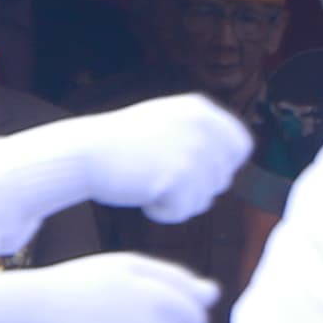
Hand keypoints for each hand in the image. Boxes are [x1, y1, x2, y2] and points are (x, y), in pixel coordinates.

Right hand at [73, 94, 253, 223]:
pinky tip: (142, 199)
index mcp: (201, 109)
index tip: (192, 174)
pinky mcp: (178, 178)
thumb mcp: (165, 121)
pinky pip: (184, 212)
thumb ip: (200, 132)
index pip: (240, 146)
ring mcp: (192, 152)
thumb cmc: (118, 143)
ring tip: (147, 186)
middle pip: (222, 178)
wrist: (82, 152)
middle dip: (195, 189)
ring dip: (178, 202)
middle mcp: (203, 127)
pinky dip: (164, 213)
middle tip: (160, 181)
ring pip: (204, 199)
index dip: (220, 166)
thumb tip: (236, 154)